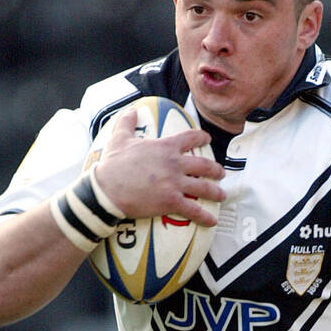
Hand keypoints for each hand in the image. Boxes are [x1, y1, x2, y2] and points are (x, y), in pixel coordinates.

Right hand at [93, 107, 225, 227]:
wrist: (108, 189)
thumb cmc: (113, 165)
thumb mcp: (119, 137)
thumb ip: (128, 122)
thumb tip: (132, 110)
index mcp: (165, 146)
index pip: (191, 138)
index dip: (202, 137)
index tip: (208, 139)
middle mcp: (175, 164)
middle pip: (204, 165)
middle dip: (216, 170)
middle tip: (221, 173)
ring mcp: (175, 184)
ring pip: (204, 188)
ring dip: (216, 192)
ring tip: (222, 195)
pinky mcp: (171, 202)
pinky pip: (194, 210)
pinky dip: (205, 217)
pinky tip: (212, 220)